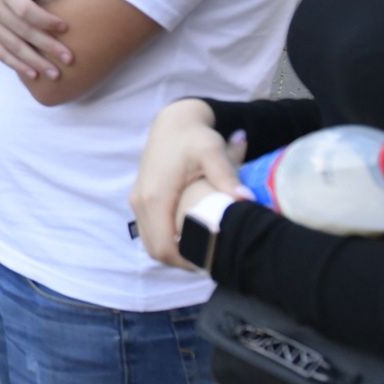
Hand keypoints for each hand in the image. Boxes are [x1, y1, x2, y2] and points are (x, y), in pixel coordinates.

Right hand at [0, 0, 72, 80]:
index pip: (25, 8)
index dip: (45, 19)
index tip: (65, 28)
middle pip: (22, 30)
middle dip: (47, 45)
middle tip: (69, 58)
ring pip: (13, 46)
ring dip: (35, 62)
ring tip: (55, 73)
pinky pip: (1, 54)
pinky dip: (17, 65)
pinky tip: (34, 74)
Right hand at [132, 101, 250, 268]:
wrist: (172, 122)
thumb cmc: (194, 137)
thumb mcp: (212, 150)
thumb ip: (227, 175)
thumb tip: (245, 199)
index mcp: (155, 196)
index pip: (164, 246)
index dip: (187, 260)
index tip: (213, 261)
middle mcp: (141, 202)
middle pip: (156, 250)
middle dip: (183, 260)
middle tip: (213, 260)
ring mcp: (137, 202)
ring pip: (151, 244)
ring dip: (175, 252)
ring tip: (205, 249)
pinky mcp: (140, 200)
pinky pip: (150, 233)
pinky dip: (168, 241)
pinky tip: (192, 235)